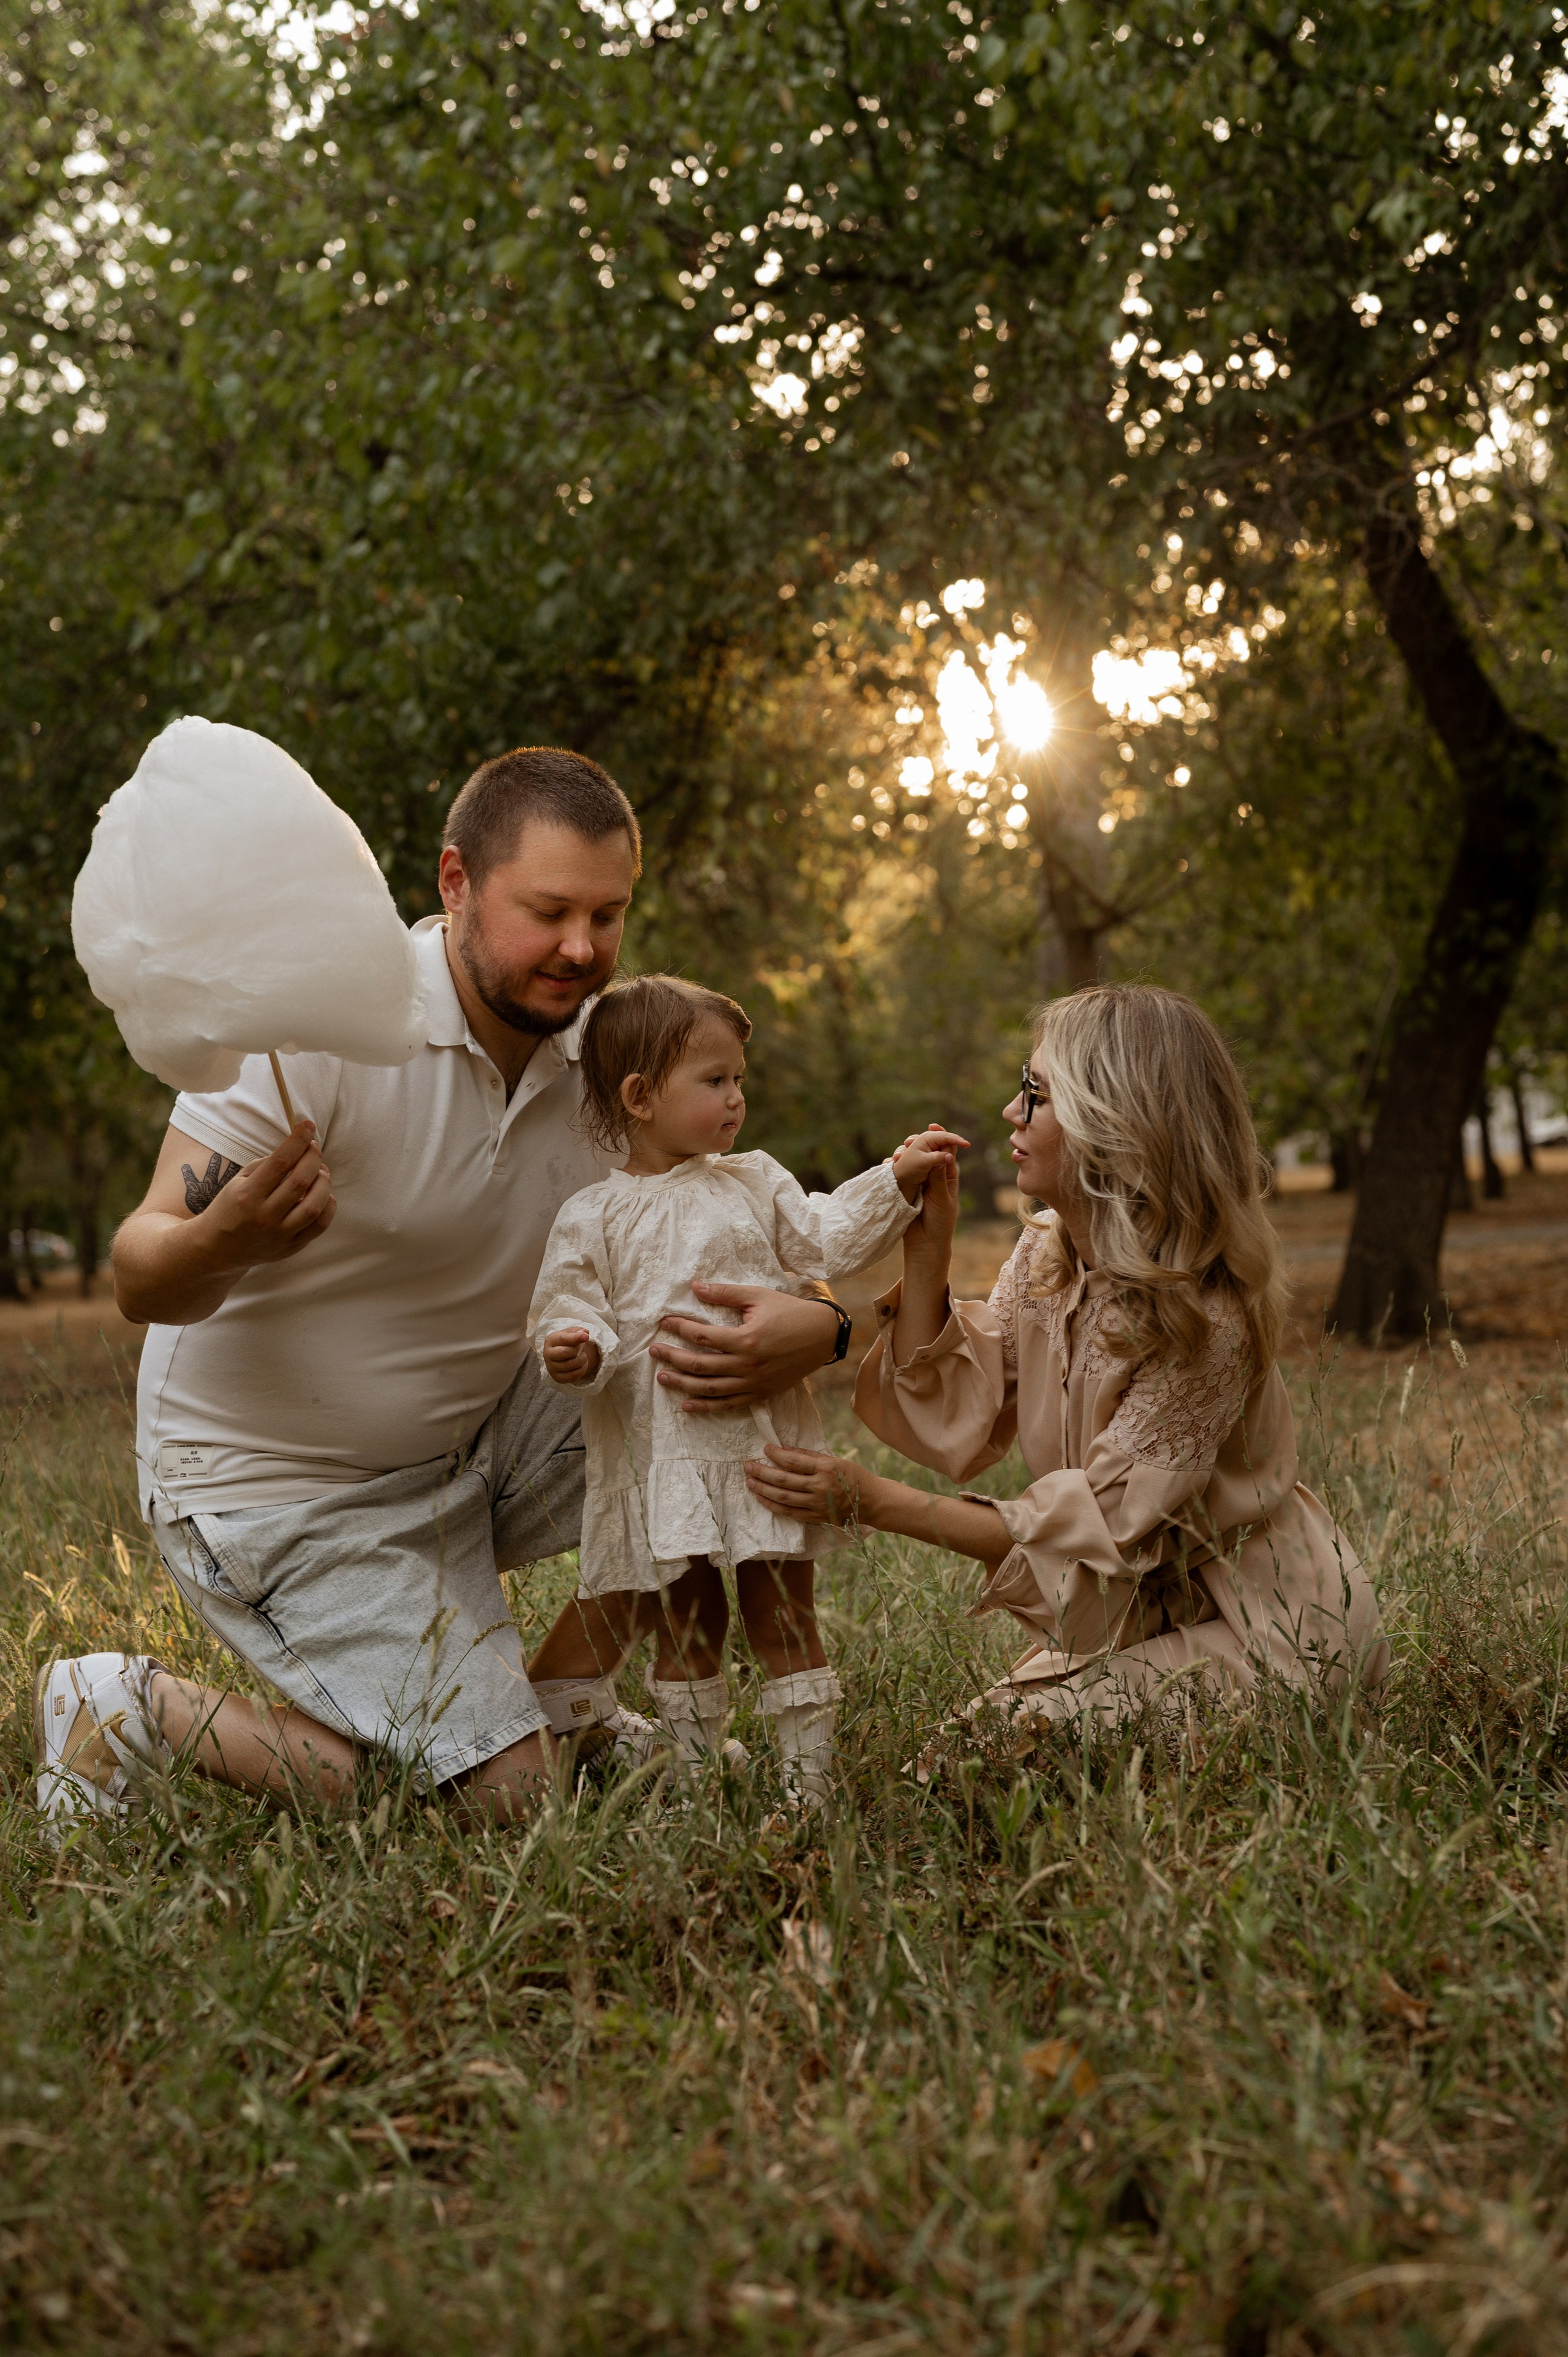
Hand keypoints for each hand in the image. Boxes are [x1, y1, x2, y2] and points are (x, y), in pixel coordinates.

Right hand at [199, 1120, 335, 1270]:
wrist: (216, 1249)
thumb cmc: (230, 1208)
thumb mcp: (238, 1182)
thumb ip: (266, 1165)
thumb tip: (297, 1149)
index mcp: (247, 1195)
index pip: (280, 1162)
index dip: (297, 1141)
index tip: (307, 1126)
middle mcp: (264, 1216)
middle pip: (301, 1181)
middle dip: (313, 1157)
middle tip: (314, 1148)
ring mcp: (279, 1235)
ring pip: (315, 1205)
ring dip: (324, 1182)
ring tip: (321, 1171)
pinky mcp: (291, 1247)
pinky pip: (320, 1225)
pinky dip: (328, 1205)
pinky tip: (324, 1194)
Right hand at [542, 1327, 600, 1384]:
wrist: (563, 1355)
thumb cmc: (568, 1342)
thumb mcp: (571, 1333)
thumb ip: (578, 1331)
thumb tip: (585, 1333)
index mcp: (550, 1340)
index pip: (562, 1339)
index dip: (575, 1338)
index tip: (586, 1337)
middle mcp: (547, 1354)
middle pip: (564, 1353)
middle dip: (577, 1350)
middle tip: (581, 1348)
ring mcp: (551, 1368)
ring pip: (570, 1364)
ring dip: (582, 1359)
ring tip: (582, 1356)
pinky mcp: (557, 1378)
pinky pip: (573, 1376)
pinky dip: (582, 1369)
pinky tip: (581, 1364)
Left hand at [648, 1284, 839, 1415]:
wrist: (822, 1336)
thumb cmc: (790, 1312)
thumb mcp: (758, 1296)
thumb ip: (725, 1293)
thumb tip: (695, 1286)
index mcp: (746, 1339)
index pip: (702, 1336)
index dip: (679, 1328)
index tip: (664, 1322)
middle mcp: (747, 1365)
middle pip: (699, 1365)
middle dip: (672, 1357)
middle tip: (653, 1350)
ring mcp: (753, 1383)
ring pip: (709, 1389)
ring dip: (682, 1384)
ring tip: (662, 1376)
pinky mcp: (760, 1394)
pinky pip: (728, 1404)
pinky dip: (706, 1407)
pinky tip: (686, 1405)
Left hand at [745, 1445, 876, 1527]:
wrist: (871, 1502)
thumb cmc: (852, 1476)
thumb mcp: (834, 1460)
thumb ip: (808, 1455)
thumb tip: (784, 1448)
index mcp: (825, 1469)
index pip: (794, 1461)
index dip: (776, 1454)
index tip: (765, 1448)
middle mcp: (819, 1487)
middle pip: (783, 1479)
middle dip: (762, 1472)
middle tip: (747, 1466)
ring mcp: (817, 1504)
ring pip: (783, 1497)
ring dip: (763, 1489)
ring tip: (750, 1481)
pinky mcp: (815, 1518)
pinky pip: (789, 1512)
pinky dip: (773, 1505)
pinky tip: (761, 1498)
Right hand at [895, 1123, 962, 1262]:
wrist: (925, 1243)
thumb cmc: (940, 1222)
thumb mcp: (941, 1198)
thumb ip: (938, 1177)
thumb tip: (940, 1153)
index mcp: (948, 1176)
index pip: (945, 1152)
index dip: (940, 1138)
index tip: (932, 1126)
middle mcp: (934, 1176)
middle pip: (927, 1153)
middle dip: (918, 1144)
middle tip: (908, 1141)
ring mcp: (919, 1181)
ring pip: (913, 1161)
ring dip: (905, 1155)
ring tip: (897, 1155)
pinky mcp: (907, 1188)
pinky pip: (902, 1173)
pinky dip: (896, 1167)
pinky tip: (889, 1164)